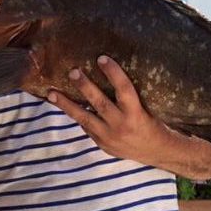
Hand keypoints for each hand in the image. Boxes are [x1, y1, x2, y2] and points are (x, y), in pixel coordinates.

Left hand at [48, 55, 210, 178]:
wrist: (160, 152)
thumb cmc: (159, 122)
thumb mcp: (152, 106)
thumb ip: (135, 92)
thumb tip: (126, 62)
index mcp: (137, 114)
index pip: (124, 89)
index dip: (113, 73)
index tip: (102, 57)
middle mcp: (121, 126)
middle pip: (99, 102)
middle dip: (84, 86)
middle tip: (73, 71)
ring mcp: (109, 137)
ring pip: (84, 118)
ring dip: (67, 104)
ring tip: (51, 93)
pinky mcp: (103, 144)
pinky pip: (87, 127)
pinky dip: (77, 115)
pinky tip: (64, 104)